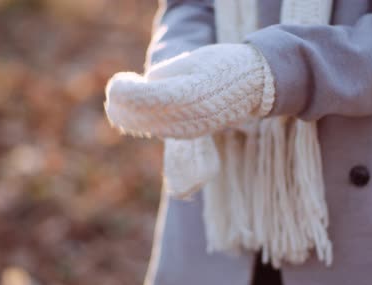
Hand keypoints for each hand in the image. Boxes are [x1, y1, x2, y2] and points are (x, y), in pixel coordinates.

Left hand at [105, 43, 274, 138]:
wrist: (255, 84)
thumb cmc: (223, 65)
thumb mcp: (191, 62)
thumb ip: (164, 76)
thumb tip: (142, 88)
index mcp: (188, 95)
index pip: (145, 98)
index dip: (126, 91)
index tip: (119, 80)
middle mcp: (188, 118)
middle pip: (142, 117)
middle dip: (122, 104)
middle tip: (116, 88)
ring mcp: (190, 130)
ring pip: (148, 127)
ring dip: (129, 114)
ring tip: (121, 98)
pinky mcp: (191, 134)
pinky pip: (160, 130)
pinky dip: (143, 121)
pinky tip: (135, 111)